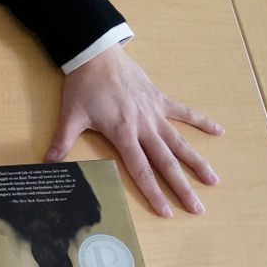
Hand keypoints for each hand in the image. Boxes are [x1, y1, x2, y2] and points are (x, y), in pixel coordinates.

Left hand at [45, 46, 221, 216]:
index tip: (167, 211)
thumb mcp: (70, 117)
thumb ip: (61, 143)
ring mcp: (155, 112)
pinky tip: (220, 132)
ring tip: (214, 181)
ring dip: (197, 162)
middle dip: (182, 187)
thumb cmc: (82, 87)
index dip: (154, 192)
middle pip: (166, 162)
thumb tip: (46, 166)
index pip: (141, 170)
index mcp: (123, 134)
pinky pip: (184, 112)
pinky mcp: (160, 98)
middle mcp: (144, 126)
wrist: (96, 55)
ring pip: (180, 142)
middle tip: (198, 208)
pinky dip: (202, 121)